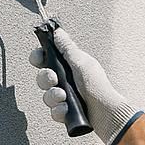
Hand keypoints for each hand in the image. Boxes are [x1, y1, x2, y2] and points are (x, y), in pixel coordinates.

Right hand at [29, 27, 142, 144]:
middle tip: (54, 79)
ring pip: (47, 96)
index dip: (39, 57)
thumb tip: (57, 31)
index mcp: (69, 66)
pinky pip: (54, 112)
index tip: (39, 58)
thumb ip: (67, 48)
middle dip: (45, 78)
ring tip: (63, 97)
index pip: (47, 58)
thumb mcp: (81, 62)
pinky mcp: (66, 113)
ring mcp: (66, 98)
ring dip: (53, 96)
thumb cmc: (97, 85)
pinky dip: (59, 110)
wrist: (106, 112)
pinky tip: (66, 109)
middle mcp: (66, 81)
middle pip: (43, 77)